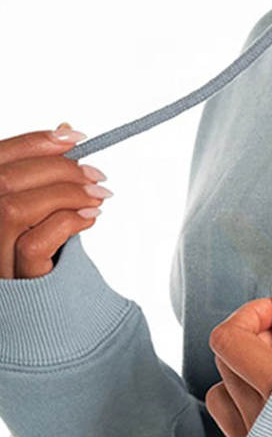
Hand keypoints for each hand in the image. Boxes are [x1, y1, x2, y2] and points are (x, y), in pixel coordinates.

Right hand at [0, 122, 112, 278]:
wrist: (37, 306)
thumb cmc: (34, 247)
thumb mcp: (38, 205)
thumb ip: (43, 172)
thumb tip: (66, 131)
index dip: (35, 142)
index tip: (74, 138)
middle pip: (6, 179)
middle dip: (59, 169)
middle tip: (96, 175)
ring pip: (15, 209)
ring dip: (65, 195)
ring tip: (97, 197)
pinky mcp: (13, 280)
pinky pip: (33, 245)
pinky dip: (67, 224)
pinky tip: (89, 219)